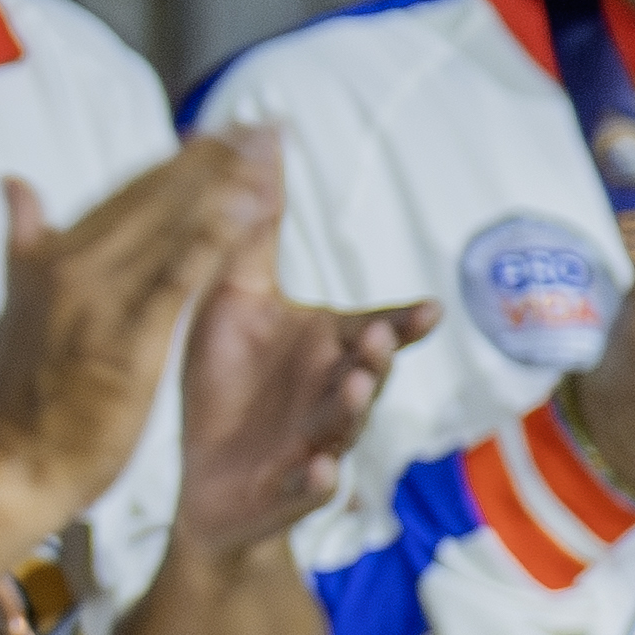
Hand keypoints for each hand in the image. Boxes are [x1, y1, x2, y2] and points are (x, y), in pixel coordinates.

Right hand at [0, 135, 273, 529]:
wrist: (4, 470)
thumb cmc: (17, 404)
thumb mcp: (17, 309)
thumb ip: (26, 243)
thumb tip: (15, 182)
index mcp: (49, 260)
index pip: (124, 196)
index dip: (177, 162)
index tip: (221, 133)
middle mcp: (70, 266)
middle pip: (152, 198)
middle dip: (210, 159)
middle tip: (260, 124)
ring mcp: (96, 300)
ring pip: (168, 225)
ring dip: (221, 182)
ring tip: (265, 148)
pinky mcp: (125, 338)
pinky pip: (177, 276)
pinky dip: (213, 237)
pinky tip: (250, 209)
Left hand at [168, 206, 431, 557]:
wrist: (204, 482)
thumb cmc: (227, 383)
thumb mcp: (234, 298)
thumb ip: (255, 232)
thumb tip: (263, 142)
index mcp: (328, 350)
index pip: (378, 330)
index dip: (403, 322)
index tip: (429, 308)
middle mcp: (332, 395)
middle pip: (367, 374)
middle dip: (376, 357)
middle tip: (378, 336)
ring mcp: (314, 446)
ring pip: (343, 428)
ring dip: (351, 410)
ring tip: (355, 387)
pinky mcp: (285, 492)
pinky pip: (306, 489)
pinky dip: (314, 481)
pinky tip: (318, 471)